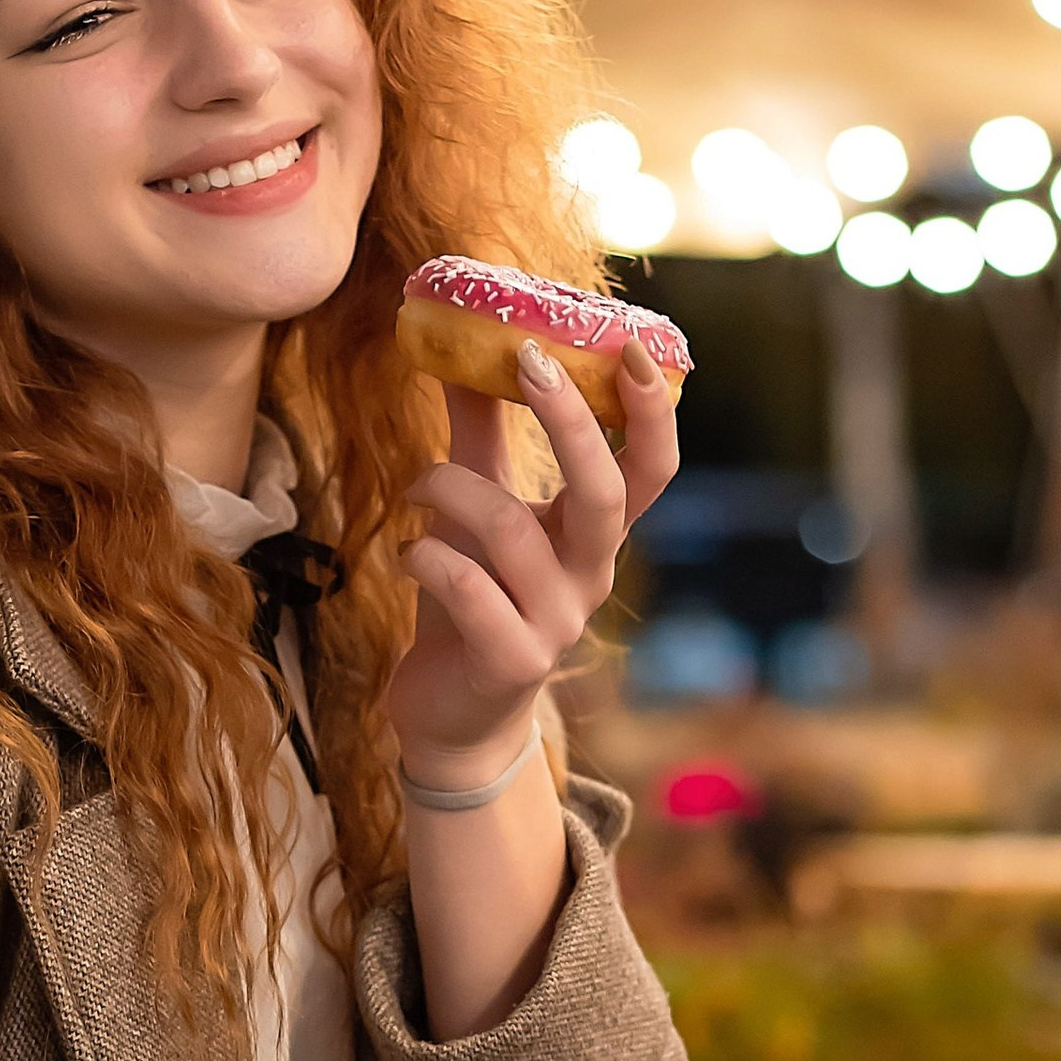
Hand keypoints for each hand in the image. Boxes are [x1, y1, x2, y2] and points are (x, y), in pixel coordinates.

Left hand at [389, 336, 678, 785]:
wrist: (455, 715)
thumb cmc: (475, 598)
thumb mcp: (481, 510)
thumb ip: (480, 436)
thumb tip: (457, 347)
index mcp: (594, 534)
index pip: (651, 469)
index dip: (652, 412)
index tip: (631, 345)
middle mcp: (590, 576)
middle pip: (606, 493)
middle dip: (569, 420)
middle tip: (526, 358)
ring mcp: (557, 622)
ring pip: (512, 530)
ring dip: (449, 488)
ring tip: (415, 485)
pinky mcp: (512, 660)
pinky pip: (468, 587)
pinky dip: (426, 555)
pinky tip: (408, 553)